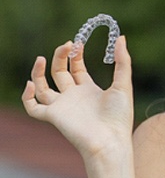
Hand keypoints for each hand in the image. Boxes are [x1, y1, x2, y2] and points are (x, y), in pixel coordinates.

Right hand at [22, 36, 133, 161]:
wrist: (110, 140)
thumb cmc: (119, 116)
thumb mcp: (123, 83)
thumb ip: (123, 61)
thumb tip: (121, 37)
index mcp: (89, 89)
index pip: (77, 68)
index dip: (75, 54)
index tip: (77, 42)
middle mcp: (74, 97)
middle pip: (60, 72)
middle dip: (61, 57)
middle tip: (67, 45)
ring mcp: (62, 106)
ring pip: (42, 87)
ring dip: (38, 72)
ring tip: (40, 58)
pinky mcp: (53, 116)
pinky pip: (33, 108)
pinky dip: (27, 97)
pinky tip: (31, 84)